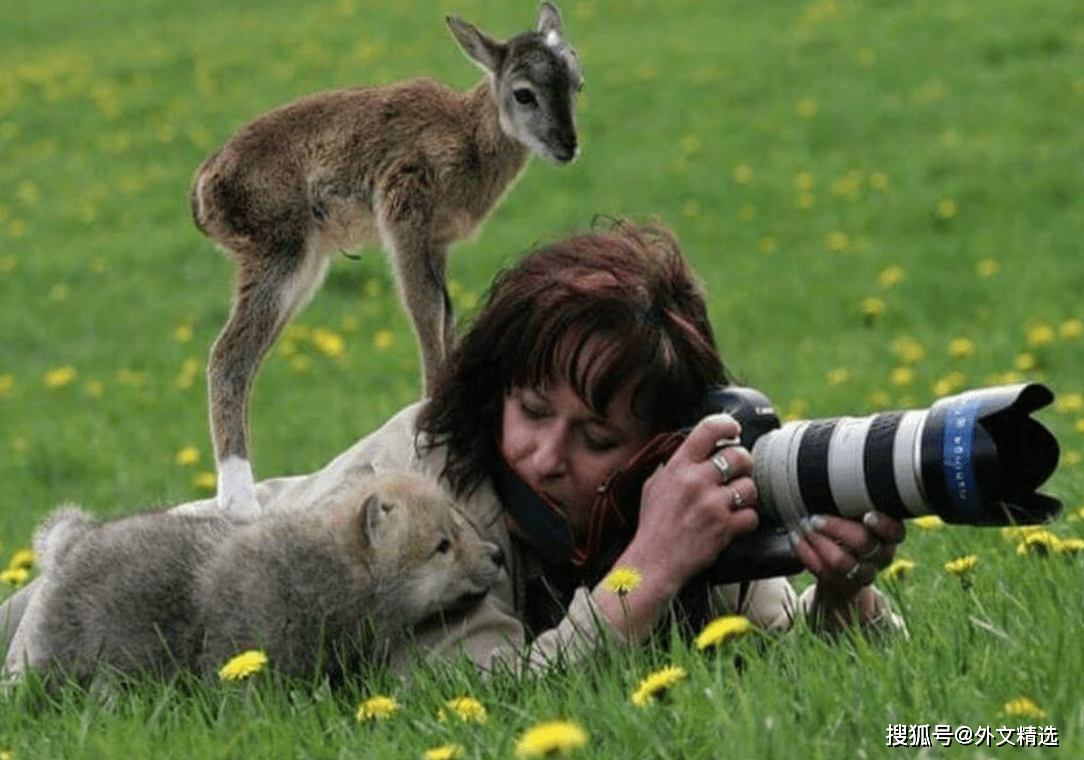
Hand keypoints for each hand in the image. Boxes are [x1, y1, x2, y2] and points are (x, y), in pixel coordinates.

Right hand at [629, 413, 759, 589]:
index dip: (728, 425)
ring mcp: (712, 505)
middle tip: (738, 472)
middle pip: (739, 456)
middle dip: (743, 464)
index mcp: (678, 467)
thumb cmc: (654, 526)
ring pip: (750, 487)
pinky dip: (747, 520)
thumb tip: (695, 451)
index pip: (709, 430)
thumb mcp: (654, 486)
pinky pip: (752, 515)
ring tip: (733, 502)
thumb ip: (674, 466)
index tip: (734, 430)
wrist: (653, 562)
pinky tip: (735, 522)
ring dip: (746, 495)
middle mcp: (696, 481)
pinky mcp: (724, 528)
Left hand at [793, 511, 905, 625]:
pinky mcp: (843, 584)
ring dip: (819, 541)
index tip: (867, 516)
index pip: (894, 531)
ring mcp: (863, 572)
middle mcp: (881, 554)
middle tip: (816, 517)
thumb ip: (857, 501)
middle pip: (864, 543)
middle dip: (837, 528)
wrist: (842, 565)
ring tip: (804, 526)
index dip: (882, 525)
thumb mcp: (859, 512)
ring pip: (842, 561)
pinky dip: (806, 553)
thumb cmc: (850, 525)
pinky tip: (797, 539)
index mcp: (889, 534)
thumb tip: (838, 481)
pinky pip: (824, 571)